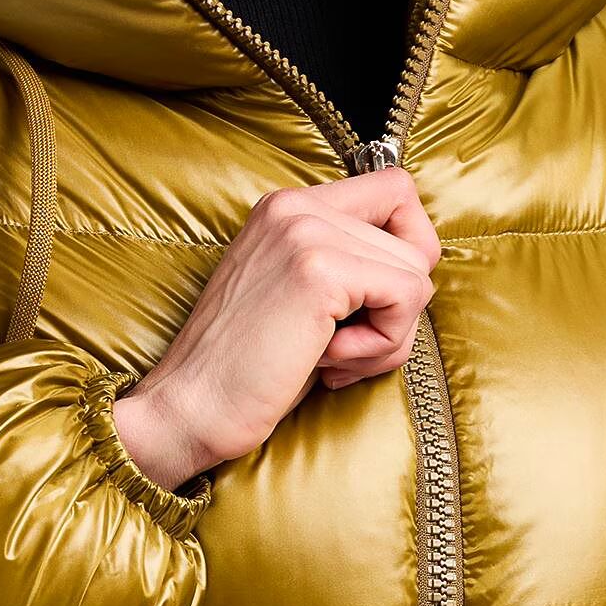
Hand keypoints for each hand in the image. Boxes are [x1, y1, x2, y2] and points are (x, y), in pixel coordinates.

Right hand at [112, 167, 442, 491]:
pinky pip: (406, 296)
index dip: (406, 251)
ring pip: (416, 272)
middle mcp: (296, 207)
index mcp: (286, 209)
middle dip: (396, 310)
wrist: (186, 412)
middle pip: (415, 240)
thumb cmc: (242, 377)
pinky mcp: (319, 268)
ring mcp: (306, 232)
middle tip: (343, 349)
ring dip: (388, 334)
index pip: (395, 192)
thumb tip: (419, 270)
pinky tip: (328, 363)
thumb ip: (346, 269)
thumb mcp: (296, 303)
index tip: (370, 305)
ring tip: (330, 360)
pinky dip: (381, 344)